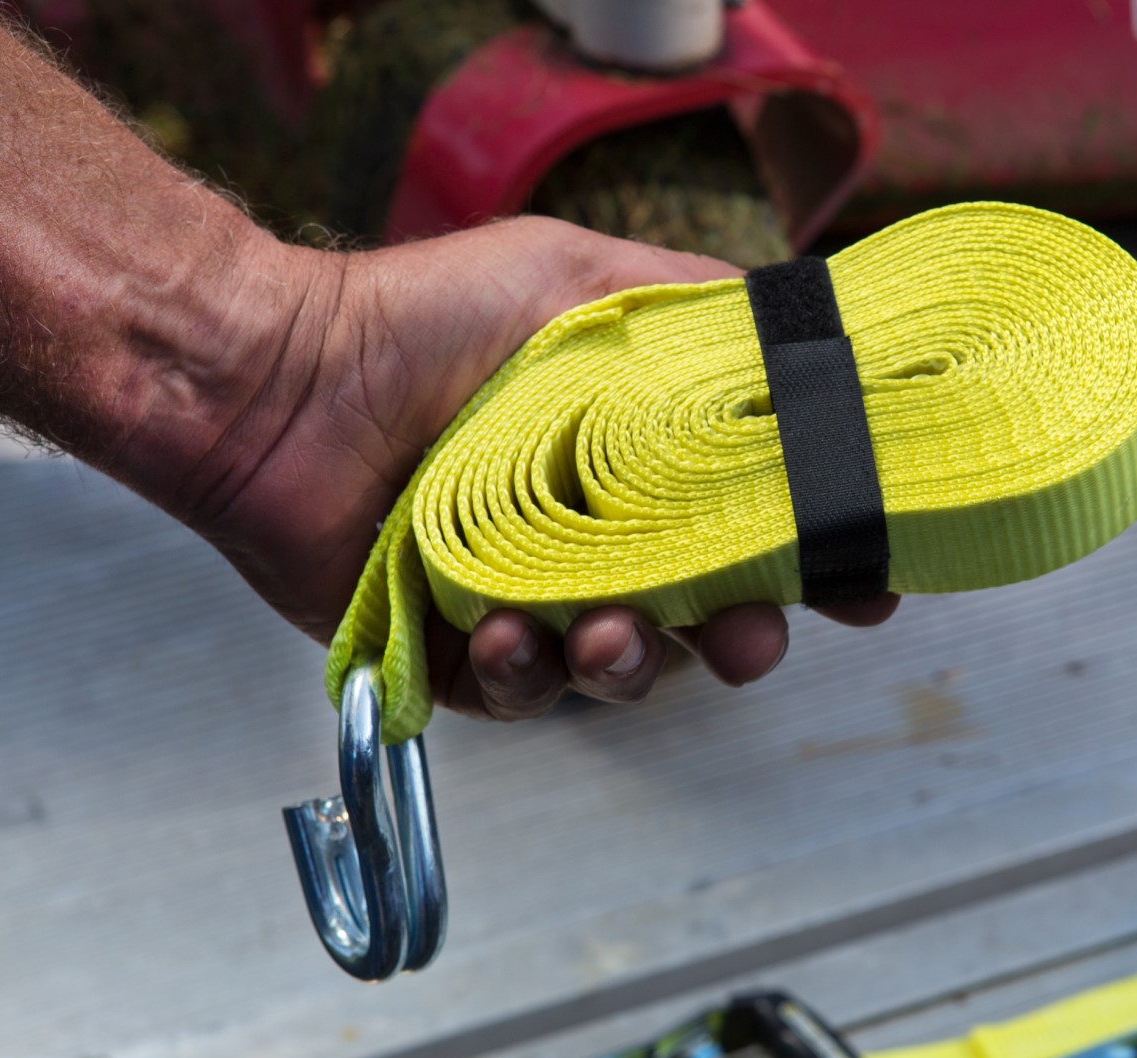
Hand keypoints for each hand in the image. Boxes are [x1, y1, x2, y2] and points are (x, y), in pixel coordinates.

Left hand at [186, 218, 898, 720]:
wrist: (278, 381)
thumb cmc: (421, 319)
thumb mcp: (581, 280)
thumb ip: (697, 313)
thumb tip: (805, 338)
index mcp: (638, 471)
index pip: (750, 532)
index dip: (807, 566)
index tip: (857, 590)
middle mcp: (595, 542)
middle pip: (708, 622)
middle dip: (740, 640)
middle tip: (745, 638)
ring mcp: (531, 603)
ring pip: (623, 669)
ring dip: (630, 662)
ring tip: (601, 632)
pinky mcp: (457, 657)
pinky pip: (523, 697)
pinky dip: (527, 676)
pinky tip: (508, 638)